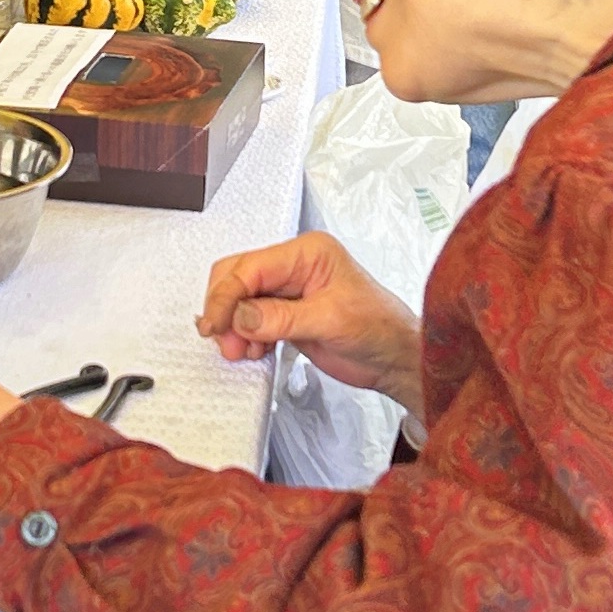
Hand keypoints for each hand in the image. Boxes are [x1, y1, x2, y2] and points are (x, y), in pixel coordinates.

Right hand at [199, 231, 424, 418]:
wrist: (397, 359)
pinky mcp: (286, 313)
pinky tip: (253, 351)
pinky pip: (251, 319)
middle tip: (225, 343)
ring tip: (241, 352)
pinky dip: (244, 336)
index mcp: (308, 253)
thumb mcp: (330, 321)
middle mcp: (294, 266)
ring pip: (240, 300)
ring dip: (233, 327)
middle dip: (226, 311)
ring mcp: (289, 290)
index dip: (226, 296)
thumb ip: (280, 318)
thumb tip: (240, 316)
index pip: (250, 267)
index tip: (215, 326)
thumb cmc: (380, 330)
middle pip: (238, 277)